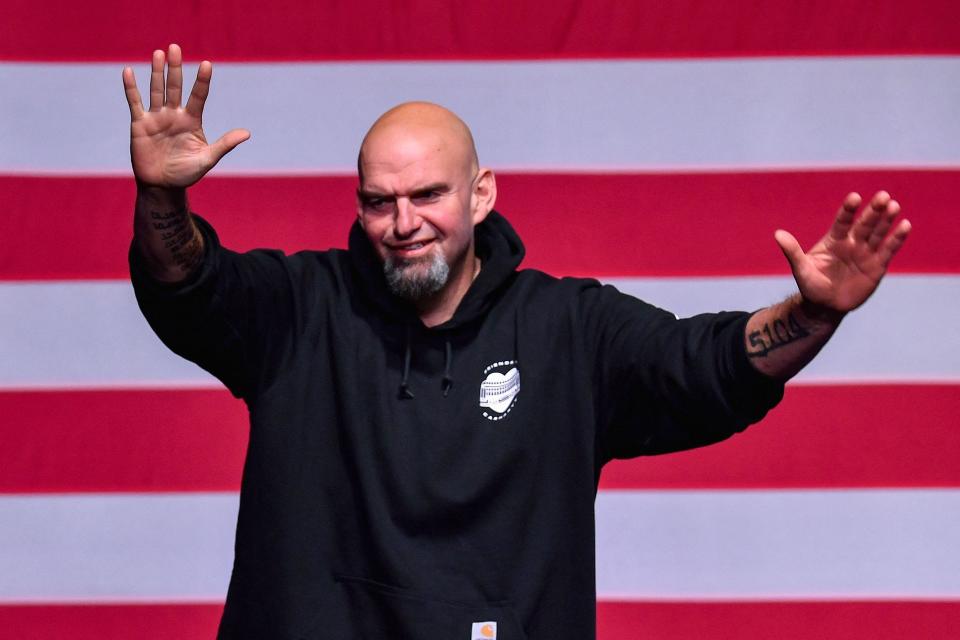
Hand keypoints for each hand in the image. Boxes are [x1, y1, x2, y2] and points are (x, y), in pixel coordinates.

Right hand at [122, 44, 249, 187]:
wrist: (163, 186)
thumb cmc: (186, 173)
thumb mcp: (207, 159)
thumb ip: (224, 145)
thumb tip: (247, 133)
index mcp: (192, 121)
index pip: (198, 96)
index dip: (202, 81)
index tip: (206, 64)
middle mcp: (174, 115)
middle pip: (175, 87)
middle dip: (175, 68)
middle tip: (175, 47)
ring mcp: (156, 118)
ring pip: (157, 90)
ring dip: (157, 72)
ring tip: (159, 53)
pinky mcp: (140, 124)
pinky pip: (135, 102)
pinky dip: (131, 88)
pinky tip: (129, 71)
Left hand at [775, 191, 910, 313]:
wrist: (825, 307)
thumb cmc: (811, 286)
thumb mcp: (801, 269)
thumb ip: (792, 251)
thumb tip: (777, 234)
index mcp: (833, 240)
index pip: (842, 221)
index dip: (848, 210)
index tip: (854, 197)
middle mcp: (851, 243)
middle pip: (864, 224)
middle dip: (873, 210)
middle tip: (883, 196)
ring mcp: (865, 253)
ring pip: (878, 233)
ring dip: (886, 220)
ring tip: (894, 206)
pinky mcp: (877, 265)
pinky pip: (888, 250)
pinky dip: (896, 238)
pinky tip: (905, 225)